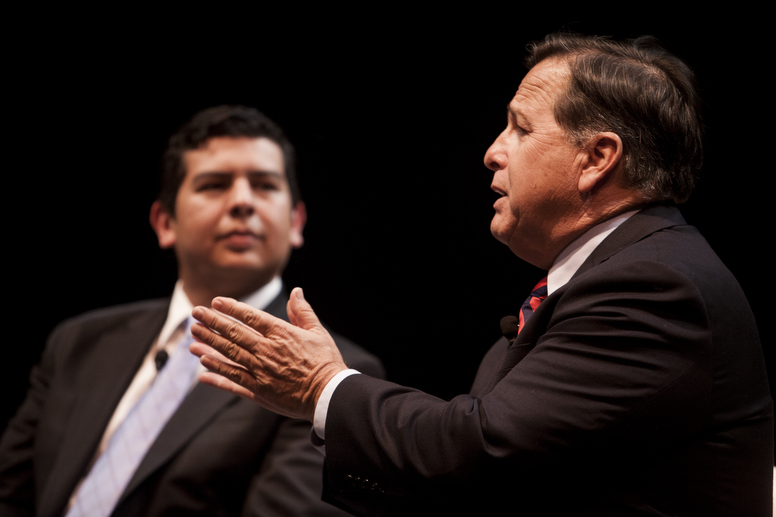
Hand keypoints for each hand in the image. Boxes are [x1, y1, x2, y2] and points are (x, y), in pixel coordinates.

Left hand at [189, 288, 347, 420]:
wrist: (329, 395)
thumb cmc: (326, 362)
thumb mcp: (318, 332)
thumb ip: (302, 312)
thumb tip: (296, 292)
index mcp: (282, 334)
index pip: (250, 317)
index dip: (231, 308)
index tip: (215, 302)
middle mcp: (267, 351)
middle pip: (234, 334)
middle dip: (212, 323)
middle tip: (195, 314)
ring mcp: (261, 373)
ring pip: (228, 356)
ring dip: (209, 346)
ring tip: (193, 338)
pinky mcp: (259, 392)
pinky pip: (233, 382)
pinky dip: (217, 376)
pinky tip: (202, 370)